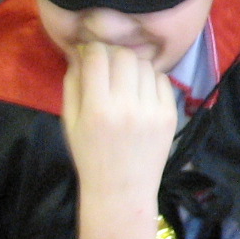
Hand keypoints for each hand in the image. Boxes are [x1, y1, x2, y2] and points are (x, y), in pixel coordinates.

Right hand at [60, 42, 178, 198]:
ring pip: (145, 65)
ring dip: (133, 66)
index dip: (91, 49)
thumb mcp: (70, 122)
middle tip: (109, 64)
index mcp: (97, 109)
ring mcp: (152, 111)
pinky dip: (151, 79)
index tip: (90, 53)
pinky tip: (141, 92)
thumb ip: (73, 84)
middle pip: (125, 55)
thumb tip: (80, 52)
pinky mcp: (169, 115)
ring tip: (125, 80)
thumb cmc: (90, 156)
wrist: (122, 190)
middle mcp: (127, 106)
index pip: (97, 57)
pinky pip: (162, 80)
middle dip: (114, 53)